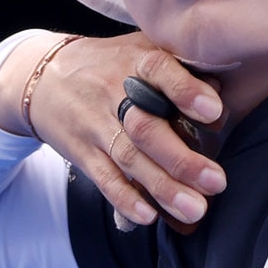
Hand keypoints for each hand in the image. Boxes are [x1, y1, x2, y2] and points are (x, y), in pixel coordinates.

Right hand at [0, 31, 225, 226]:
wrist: (45, 78)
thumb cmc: (112, 65)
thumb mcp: (142, 50)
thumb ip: (180, 67)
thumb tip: (222, 87)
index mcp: (136, 61)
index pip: (160, 70)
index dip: (186, 90)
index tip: (214, 112)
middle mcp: (114, 93)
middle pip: (147, 128)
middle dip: (182, 159)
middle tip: (217, 182)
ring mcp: (96, 125)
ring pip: (130, 159)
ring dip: (163, 188)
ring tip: (194, 209)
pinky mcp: (82, 152)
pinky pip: (104, 178)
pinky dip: (125, 199)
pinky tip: (148, 217)